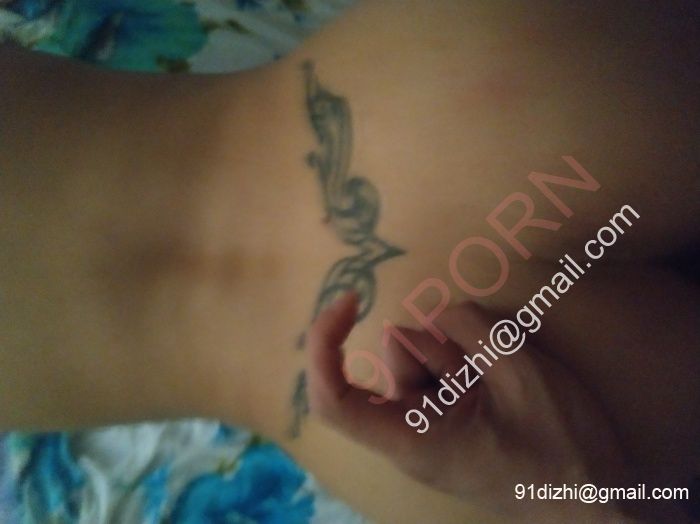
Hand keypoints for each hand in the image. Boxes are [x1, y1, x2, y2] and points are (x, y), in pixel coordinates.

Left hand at [306, 293, 635, 521]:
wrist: (595, 506)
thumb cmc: (560, 450)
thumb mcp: (522, 375)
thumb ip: (473, 331)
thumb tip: (436, 312)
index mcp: (412, 439)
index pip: (334, 401)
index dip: (325, 347)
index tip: (349, 300)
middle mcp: (411, 436)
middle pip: (395, 366)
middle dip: (437, 344)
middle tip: (486, 358)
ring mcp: (433, 429)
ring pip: (423, 365)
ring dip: (459, 354)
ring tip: (504, 374)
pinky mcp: (452, 422)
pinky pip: (443, 377)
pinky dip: (466, 363)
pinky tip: (499, 377)